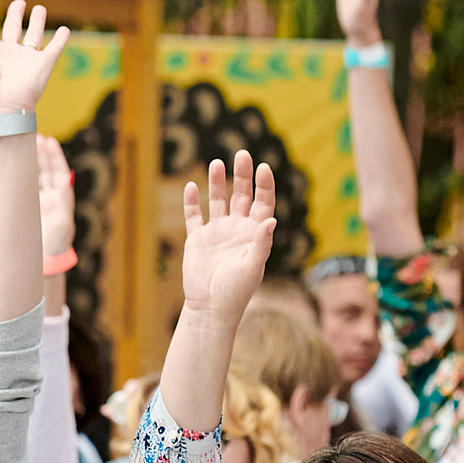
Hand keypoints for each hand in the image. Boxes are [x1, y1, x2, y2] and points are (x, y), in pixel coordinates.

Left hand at [0, 0, 68, 124]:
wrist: (2, 110)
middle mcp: (7, 53)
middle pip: (11, 28)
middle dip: (15, 15)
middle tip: (19, 3)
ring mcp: (26, 59)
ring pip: (33, 35)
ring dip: (37, 22)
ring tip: (40, 8)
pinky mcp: (43, 65)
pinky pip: (54, 49)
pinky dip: (61, 40)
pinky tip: (65, 30)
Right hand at [35, 134, 75, 262]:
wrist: (45, 258)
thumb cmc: (55, 245)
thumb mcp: (61, 229)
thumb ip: (62, 211)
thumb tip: (61, 190)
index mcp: (63, 199)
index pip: (60, 173)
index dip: (55, 157)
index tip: (50, 142)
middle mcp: (54, 196)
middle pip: (49, 169)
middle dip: (43, 153)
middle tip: (35, 137)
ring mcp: (42, 199)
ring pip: (38, 174)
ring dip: (34, 159)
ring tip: (28, 142)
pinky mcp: (31, 204)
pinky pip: (28, 184)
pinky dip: (24, 172)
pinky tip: (18, 161)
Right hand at [182, 151, 276, 320]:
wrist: (211, 308)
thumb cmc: (237, 291)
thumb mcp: (252, 266)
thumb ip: (262, 243)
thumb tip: (271, 220)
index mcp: (255, 234)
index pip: (263, 203)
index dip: (264, 185)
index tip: (264, 167)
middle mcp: (237, 229)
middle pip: (241, 195)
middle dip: (242, 175)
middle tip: (242, 154)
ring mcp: (216, 232)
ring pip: (218, 200)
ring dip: (217, 182)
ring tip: (216, 163)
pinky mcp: (197, 239)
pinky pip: (194, 216)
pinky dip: (192, 202)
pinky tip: (192, 187)